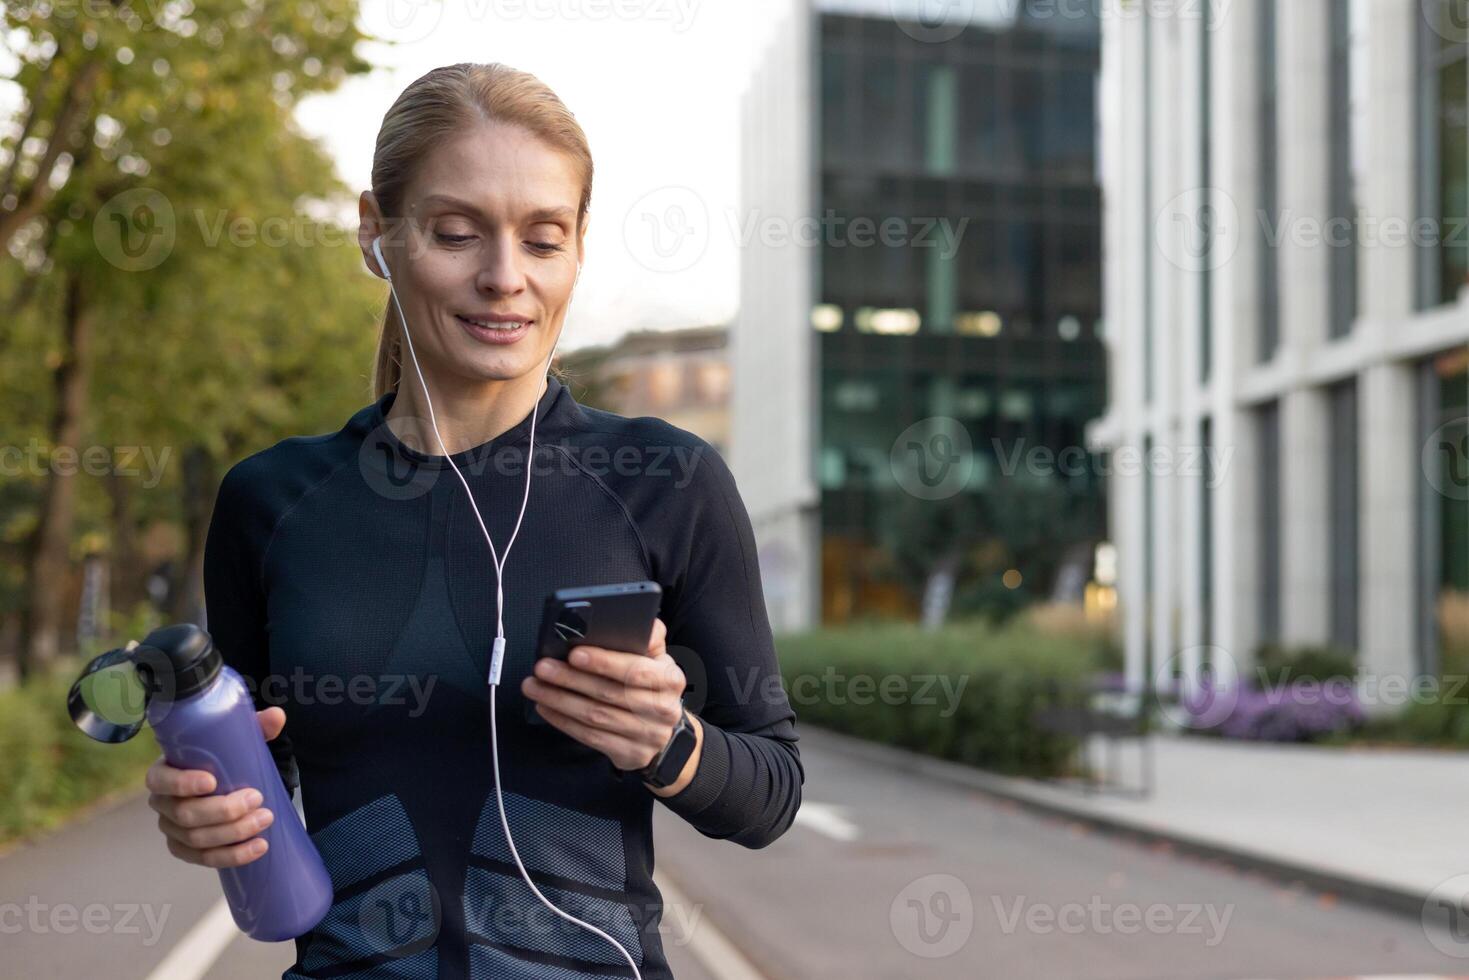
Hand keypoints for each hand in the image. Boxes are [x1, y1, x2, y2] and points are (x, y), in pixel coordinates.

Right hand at [146, 706, 282, 867]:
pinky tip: (258, 847)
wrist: (230, 785)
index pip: (159, 780)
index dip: (181, 783)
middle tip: (257, 799)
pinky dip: (233, 855)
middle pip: (185, 814)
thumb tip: (276, 716)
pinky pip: (205, 859)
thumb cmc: (226, 759)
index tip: (213, 781)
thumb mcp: (239, 740)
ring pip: (197, 839)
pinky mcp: (186, 850)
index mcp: (164, 772)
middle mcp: (163, 803)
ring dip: (234, 833)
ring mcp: (172, 829)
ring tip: (265, 819)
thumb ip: (256, 726)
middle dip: (223, 810)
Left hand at [521, 617, 702, 793]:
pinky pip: (591, 738)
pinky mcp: (631, 755)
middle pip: (609, 693)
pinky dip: (564, 721)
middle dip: (570, 679)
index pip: (636, 670)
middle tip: (542, 667)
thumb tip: (631, 617)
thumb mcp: (657, 659)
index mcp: (670, 679)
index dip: (604, 662)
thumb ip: (647, 636)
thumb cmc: (652, 687)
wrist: (665, 733)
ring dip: (559, 700)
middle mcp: (663, 709)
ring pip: (596, 716)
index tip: (574, 654)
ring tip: (535, 686)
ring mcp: (648, 735)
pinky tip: (546, 708)